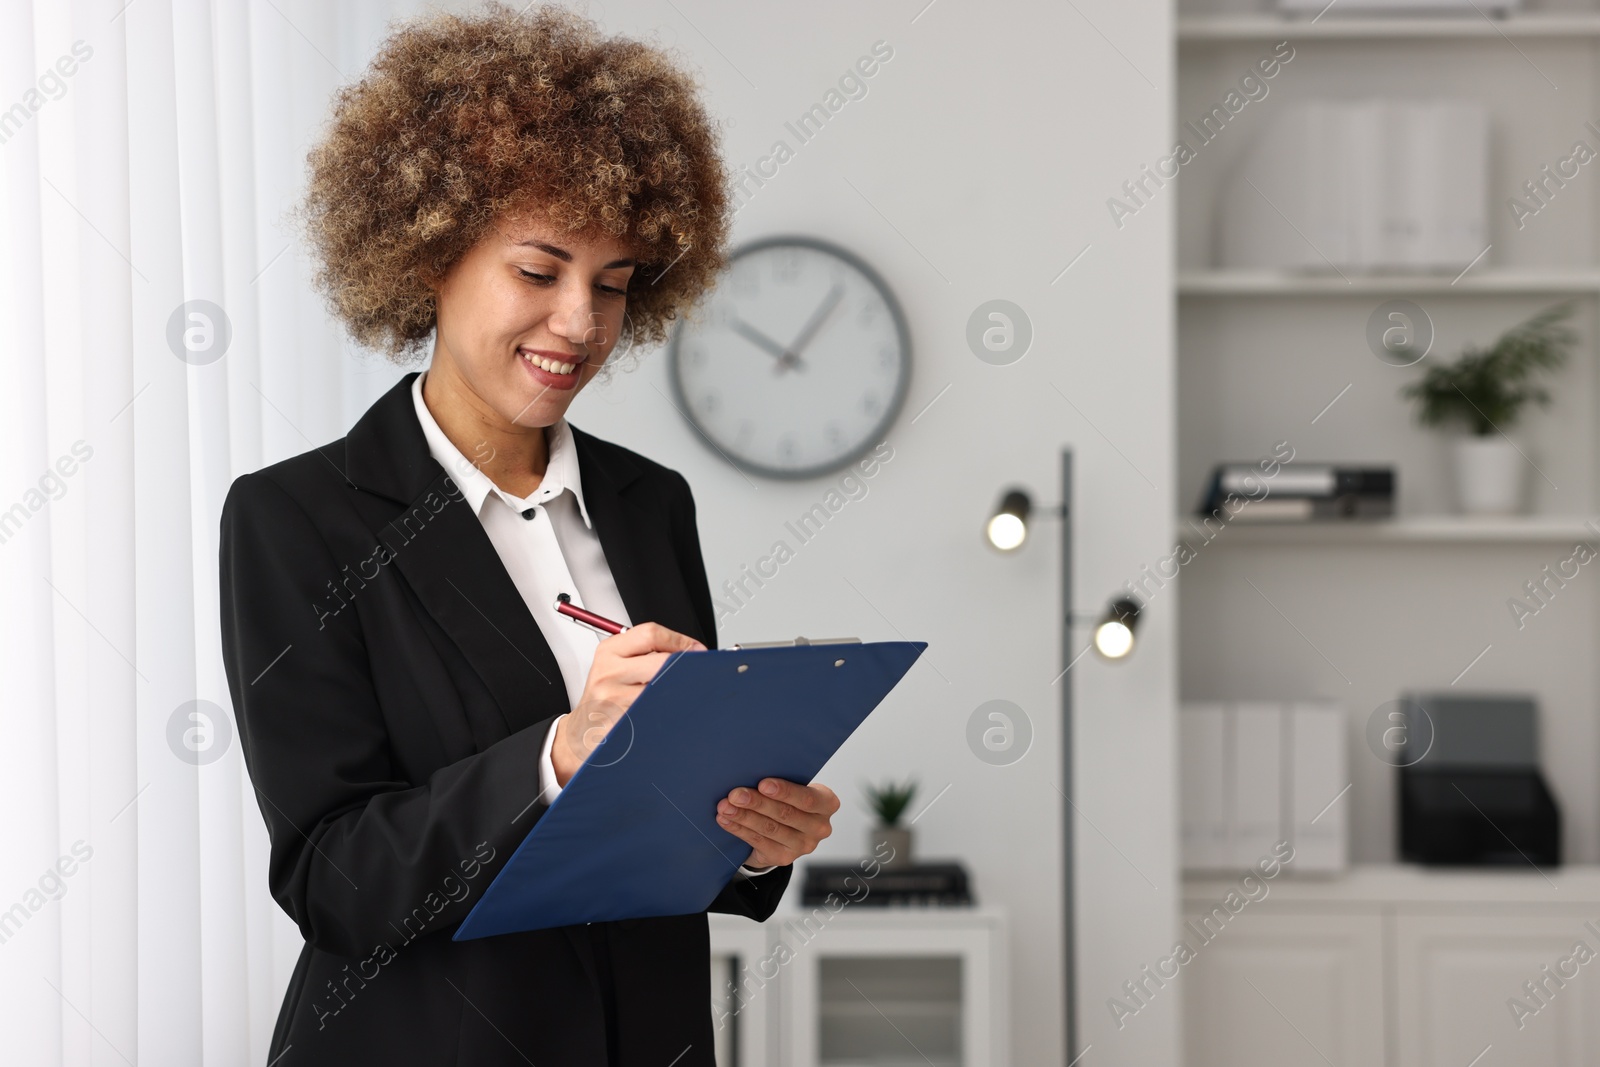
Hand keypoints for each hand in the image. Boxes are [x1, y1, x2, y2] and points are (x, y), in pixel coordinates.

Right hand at [552, 622, 704, 785]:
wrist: (582, 730)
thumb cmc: (605, 696)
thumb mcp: (616, 665)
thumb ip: (646, 652)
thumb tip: (691, 651)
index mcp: (609, 651)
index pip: (651, 634)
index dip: (680, 641)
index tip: (695, 650)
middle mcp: (608, 672)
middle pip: (661, 662)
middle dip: (685, 668)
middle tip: (697, 673)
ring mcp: (613, 699)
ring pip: (662, 690)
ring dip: (678, 692)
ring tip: (677, 695)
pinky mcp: (620, 723)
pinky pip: (655, 714)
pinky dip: (666, 712)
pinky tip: (664, 712)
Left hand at [716, 778, 837, 868]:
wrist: (785, 830)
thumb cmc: (789, 799)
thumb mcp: (793, 788)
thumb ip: (782, 783)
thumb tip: (752, 771)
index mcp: (827, 803)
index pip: (807, 799)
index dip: (785, 792)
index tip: (763, 784)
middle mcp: (819, 827)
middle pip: (786, 814)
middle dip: (757, 803)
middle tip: (736, 795)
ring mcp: (803, 845)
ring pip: (770, 829)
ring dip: (744, 816)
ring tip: (726, 807)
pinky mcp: (784, 857)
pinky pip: (759, 841)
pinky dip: (739, 829)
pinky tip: (726, 820)